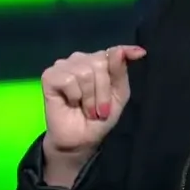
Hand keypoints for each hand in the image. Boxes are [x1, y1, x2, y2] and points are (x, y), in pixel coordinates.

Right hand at [40, 45, 146, 160]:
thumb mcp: (118, 96)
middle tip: (100, 109)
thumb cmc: (100, 117)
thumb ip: (119, 73)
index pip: (113, 51)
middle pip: (99, 63)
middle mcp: (81, 59)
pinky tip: (72, 103)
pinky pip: (68, 80)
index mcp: (99, 62)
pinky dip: (74, 96)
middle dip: (103, 91)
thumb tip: (120, 50)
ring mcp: (64, 66)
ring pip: (84, 72)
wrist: (81, 139)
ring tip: (87, 109)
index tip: (140, 53)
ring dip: (90, 98)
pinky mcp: (49, 76)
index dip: (126, 51)